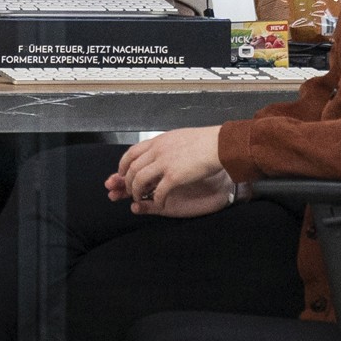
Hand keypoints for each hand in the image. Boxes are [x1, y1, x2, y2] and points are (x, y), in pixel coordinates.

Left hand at [108, 126, 237, 217]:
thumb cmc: (205, 141)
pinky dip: (156, 200)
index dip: (123, 165)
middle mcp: (157, 151)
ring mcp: (164, 164)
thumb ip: (166, 144)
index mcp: (158, 141)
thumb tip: (160, 149)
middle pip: (132, 168)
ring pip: (139, 180)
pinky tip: (159, 203)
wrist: (219, 144)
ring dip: (136, 192)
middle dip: (127, 182)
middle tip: (129, 190)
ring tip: (139, 198)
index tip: (121, 173)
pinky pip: (158, 192)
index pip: (131, 153)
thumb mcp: (178, 137)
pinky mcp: (174, 176)